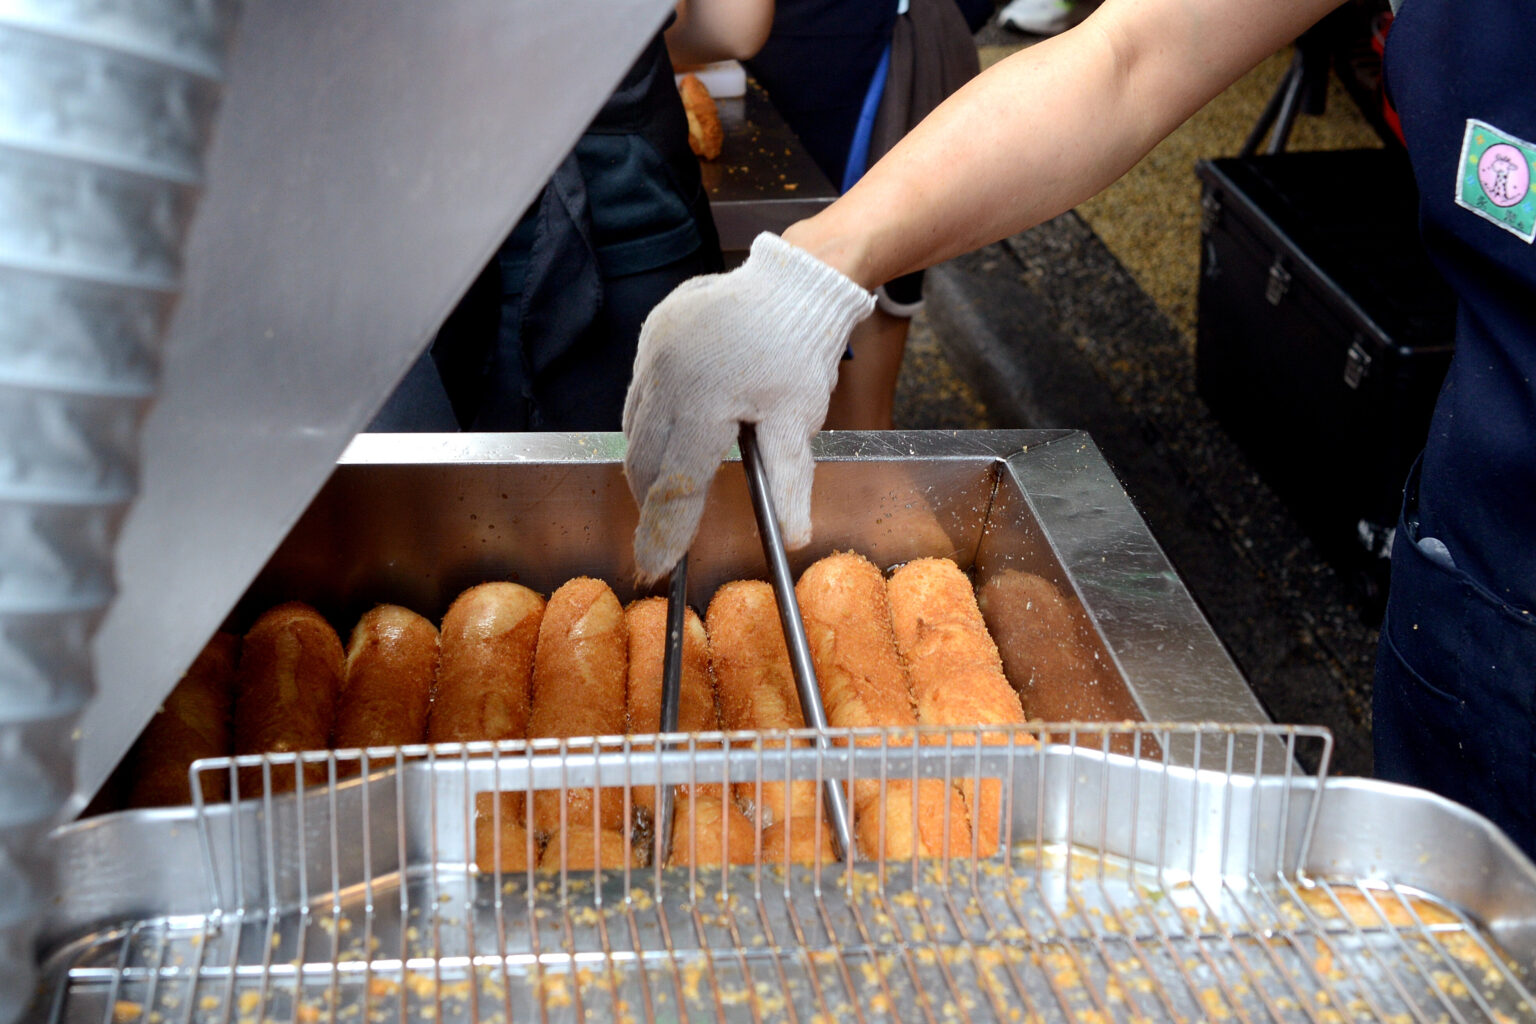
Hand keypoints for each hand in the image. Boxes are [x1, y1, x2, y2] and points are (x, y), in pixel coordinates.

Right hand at [623, 232, 875, 581]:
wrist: (794, 280)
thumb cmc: (800, 351)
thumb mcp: (798, 420)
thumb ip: (788, 481)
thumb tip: (794, 537)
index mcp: (701, 403)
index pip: (675, 484)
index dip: (664, 531)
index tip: (655, 566)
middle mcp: (666, 377)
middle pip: (646, 460)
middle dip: (652, 501)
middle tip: (659, 535)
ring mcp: (653, 353)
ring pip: (635, 427)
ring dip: (648, 462)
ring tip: (663, 488)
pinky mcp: (651, 334)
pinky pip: (639, 392)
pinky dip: (648, 421)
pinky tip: (668, 432)